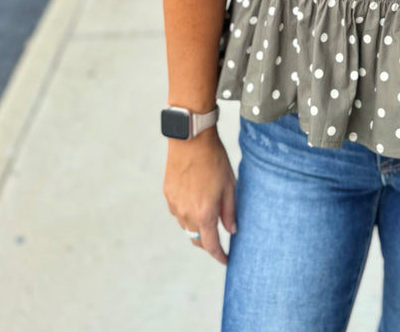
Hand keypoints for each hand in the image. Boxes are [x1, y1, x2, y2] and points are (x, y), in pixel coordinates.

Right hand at [164, 128, 236, 264]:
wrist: (190, 140)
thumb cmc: (213, 160)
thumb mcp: (229, 185)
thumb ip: (230, 211)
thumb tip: (232, 230)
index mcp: (204, 214)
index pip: (210, 245)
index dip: (219, 255)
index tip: (226, 259)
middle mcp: (186, 214)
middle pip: (196, 239)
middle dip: (208, 243)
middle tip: (219, 239)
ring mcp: (175, 205)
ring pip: (186, 226)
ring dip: (197, 226)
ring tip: (209, 214)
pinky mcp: (168, 195)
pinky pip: (178, 212)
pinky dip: (188, 213)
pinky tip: (196, 200)